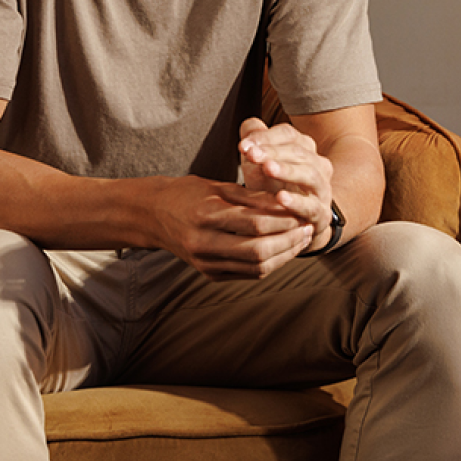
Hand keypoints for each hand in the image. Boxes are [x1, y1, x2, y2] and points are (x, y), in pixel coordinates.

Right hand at [149, 174, 314, 280]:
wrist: (152, 216)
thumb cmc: (187, 193)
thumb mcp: (217, 186)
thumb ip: (251, 196)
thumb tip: (286, 201)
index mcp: (206, 216)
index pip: (255, 223)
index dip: (284, 220)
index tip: (303, 212)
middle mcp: (204, 243)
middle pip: (258, 251)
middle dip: (289, 241)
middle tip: (308, 228)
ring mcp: (205, 263)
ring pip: (255, 268)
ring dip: (284, 256)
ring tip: (301, 240)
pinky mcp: (208, 273)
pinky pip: (247, 275)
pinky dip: (269, 265)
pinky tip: (283, 251)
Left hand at [238, 118, 337, 244]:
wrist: (287, 224)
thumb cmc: (271, 188)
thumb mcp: (259, 164)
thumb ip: (254, 142)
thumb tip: (249, 126)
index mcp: (304, 148)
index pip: (287, 134)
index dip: (265, 137)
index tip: (243, 145)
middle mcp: (318, 165)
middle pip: (298, 152)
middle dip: (273, 152)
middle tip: (251, 154)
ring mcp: (322, 189)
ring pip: (310, 175)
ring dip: (288, 170)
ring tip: (267, 168)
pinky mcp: (321, 214)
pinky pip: (312, 206)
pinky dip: (297, 201)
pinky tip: (280, 197)